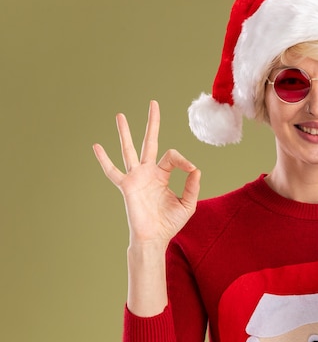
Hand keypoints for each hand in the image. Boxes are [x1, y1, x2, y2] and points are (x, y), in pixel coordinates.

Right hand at [93, 100, 200, 245]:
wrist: (154, 237)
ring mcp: (136, 177)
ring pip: (129, 150)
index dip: (183, 160)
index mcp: (162, 174)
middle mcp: (148, 172)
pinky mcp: (127, 186)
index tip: (191, 169)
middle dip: (152, 123)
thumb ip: (193, 186)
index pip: (172, 156)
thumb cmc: (169, 222)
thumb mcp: (188, 204)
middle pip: (149, 142)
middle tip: (153, 103)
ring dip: (125, 132)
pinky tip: (96, 146)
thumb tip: (196, 168)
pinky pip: (112, 171)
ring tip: (120, 115)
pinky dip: (104, 159)